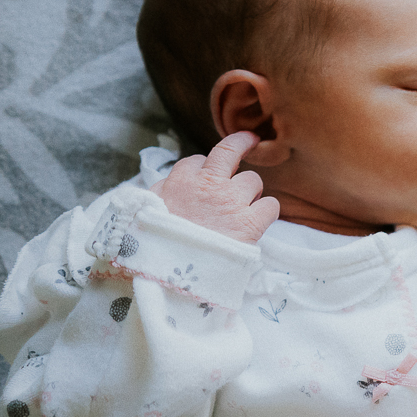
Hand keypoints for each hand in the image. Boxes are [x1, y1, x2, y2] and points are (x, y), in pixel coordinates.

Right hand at [148, 131, 278, 243]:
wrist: (171, 276)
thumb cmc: (156, 246)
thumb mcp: (146, 213)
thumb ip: (158, 194)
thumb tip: (166, 184)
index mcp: (179, 182)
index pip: (195, 161)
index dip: (202, 169)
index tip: (206, 175)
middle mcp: (208, 184)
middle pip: (230, 150)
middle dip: (241, 143)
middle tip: (250, 141)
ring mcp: (231, 201)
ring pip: (253, 180)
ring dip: (249, 193)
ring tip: (239, 211)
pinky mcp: (251, 222)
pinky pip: (271, 205)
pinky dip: (266, 212)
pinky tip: (256, 222)